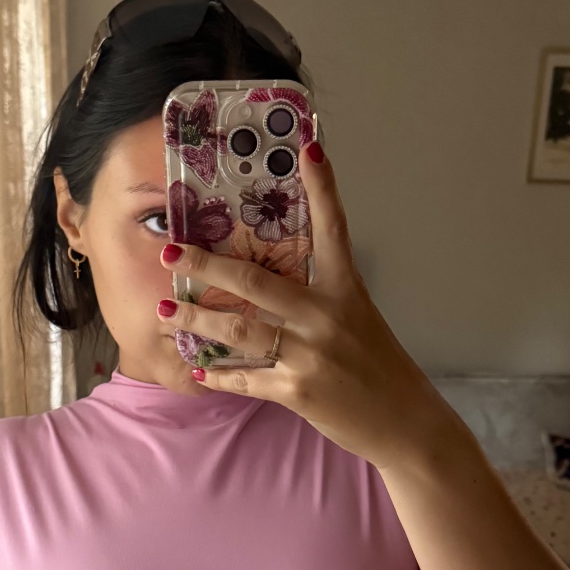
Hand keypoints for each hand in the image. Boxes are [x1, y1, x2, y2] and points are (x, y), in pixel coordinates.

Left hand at [157, 143, 456, 472]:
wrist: (403, 422)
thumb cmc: (377, 366)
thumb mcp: (358, 318)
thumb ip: (321, 296)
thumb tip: (272, 280)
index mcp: (346, 289)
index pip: (334, 228)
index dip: (323, 187)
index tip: (309, 147)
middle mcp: (327, 315)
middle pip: (255, 281)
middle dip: (207, 266)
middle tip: (172, 252)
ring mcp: (311, 353)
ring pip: (239, 330)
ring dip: (196, 321)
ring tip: (166, 312)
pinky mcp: (298, 390)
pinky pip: (247, 380)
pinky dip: (221, 377)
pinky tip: (199, 371)